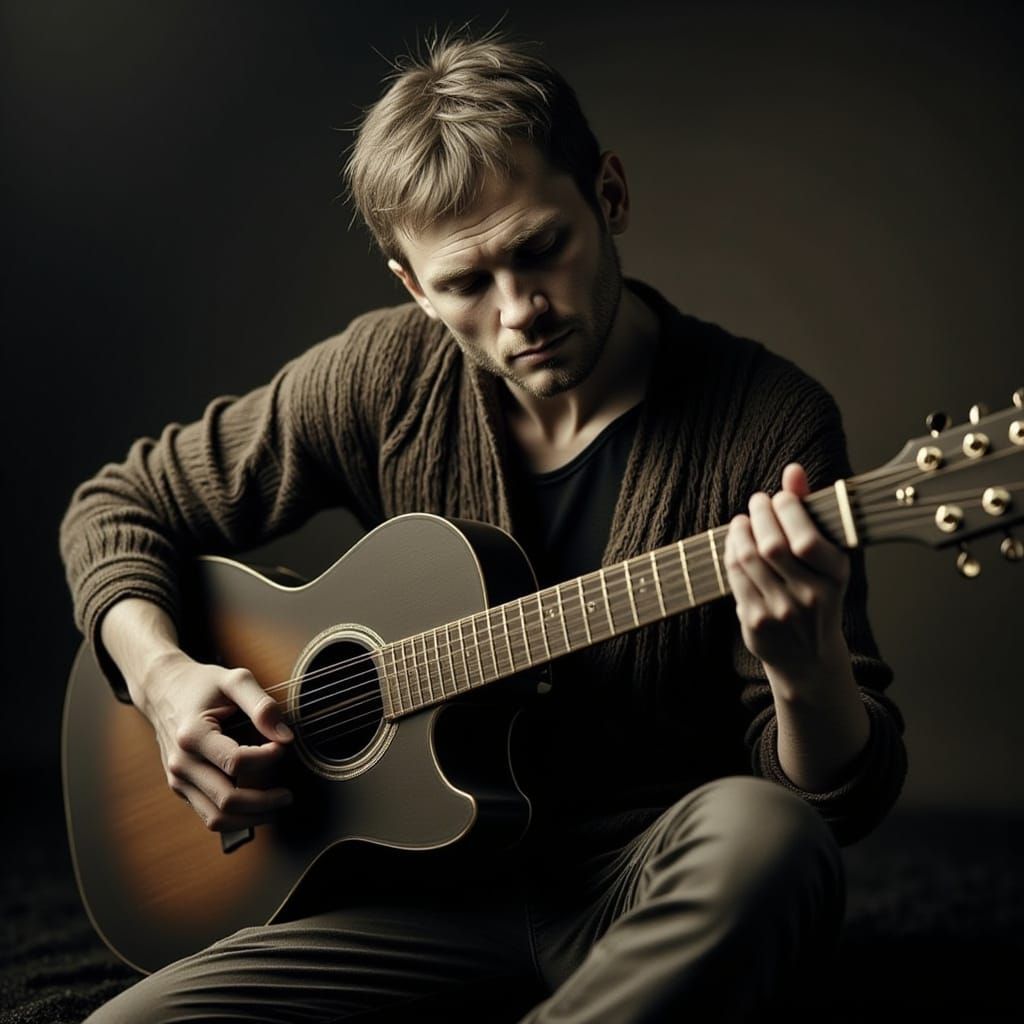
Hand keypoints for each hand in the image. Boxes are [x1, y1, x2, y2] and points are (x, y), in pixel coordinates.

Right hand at [130, 651, 294, 831]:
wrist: (163, 690)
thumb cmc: (202, 684)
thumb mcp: (234, 681)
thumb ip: (261, 705)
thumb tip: (285, 737)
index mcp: (192, 735)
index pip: (236, 762)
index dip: (267, 759)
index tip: (283, 746)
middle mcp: (181, 764)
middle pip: (227, 800)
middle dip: (264, 802)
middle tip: (289, 794)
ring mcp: (178, 780)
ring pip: (217, 818)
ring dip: (251, 818)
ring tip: (276, 805)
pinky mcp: (181, 788)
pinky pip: (209, 815)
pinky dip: (236, 817)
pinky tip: (257, 805)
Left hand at [724, 463, 850, 689]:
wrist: (809, 658)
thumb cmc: (818, 595)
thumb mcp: (826, 558)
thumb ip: (810, 511)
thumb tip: (793, 470)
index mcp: (836, 577)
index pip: (807, 539)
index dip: (787, 510)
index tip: (779, 497)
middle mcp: (811, 597)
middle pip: (771, 546)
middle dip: (759, 514)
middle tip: (757, 502)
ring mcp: (781, 612)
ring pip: (748, 558)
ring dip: (740, 530)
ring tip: (743, 521)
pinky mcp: (756, 622)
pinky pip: (734, 576)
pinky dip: (731, 552)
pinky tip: (736, 543)